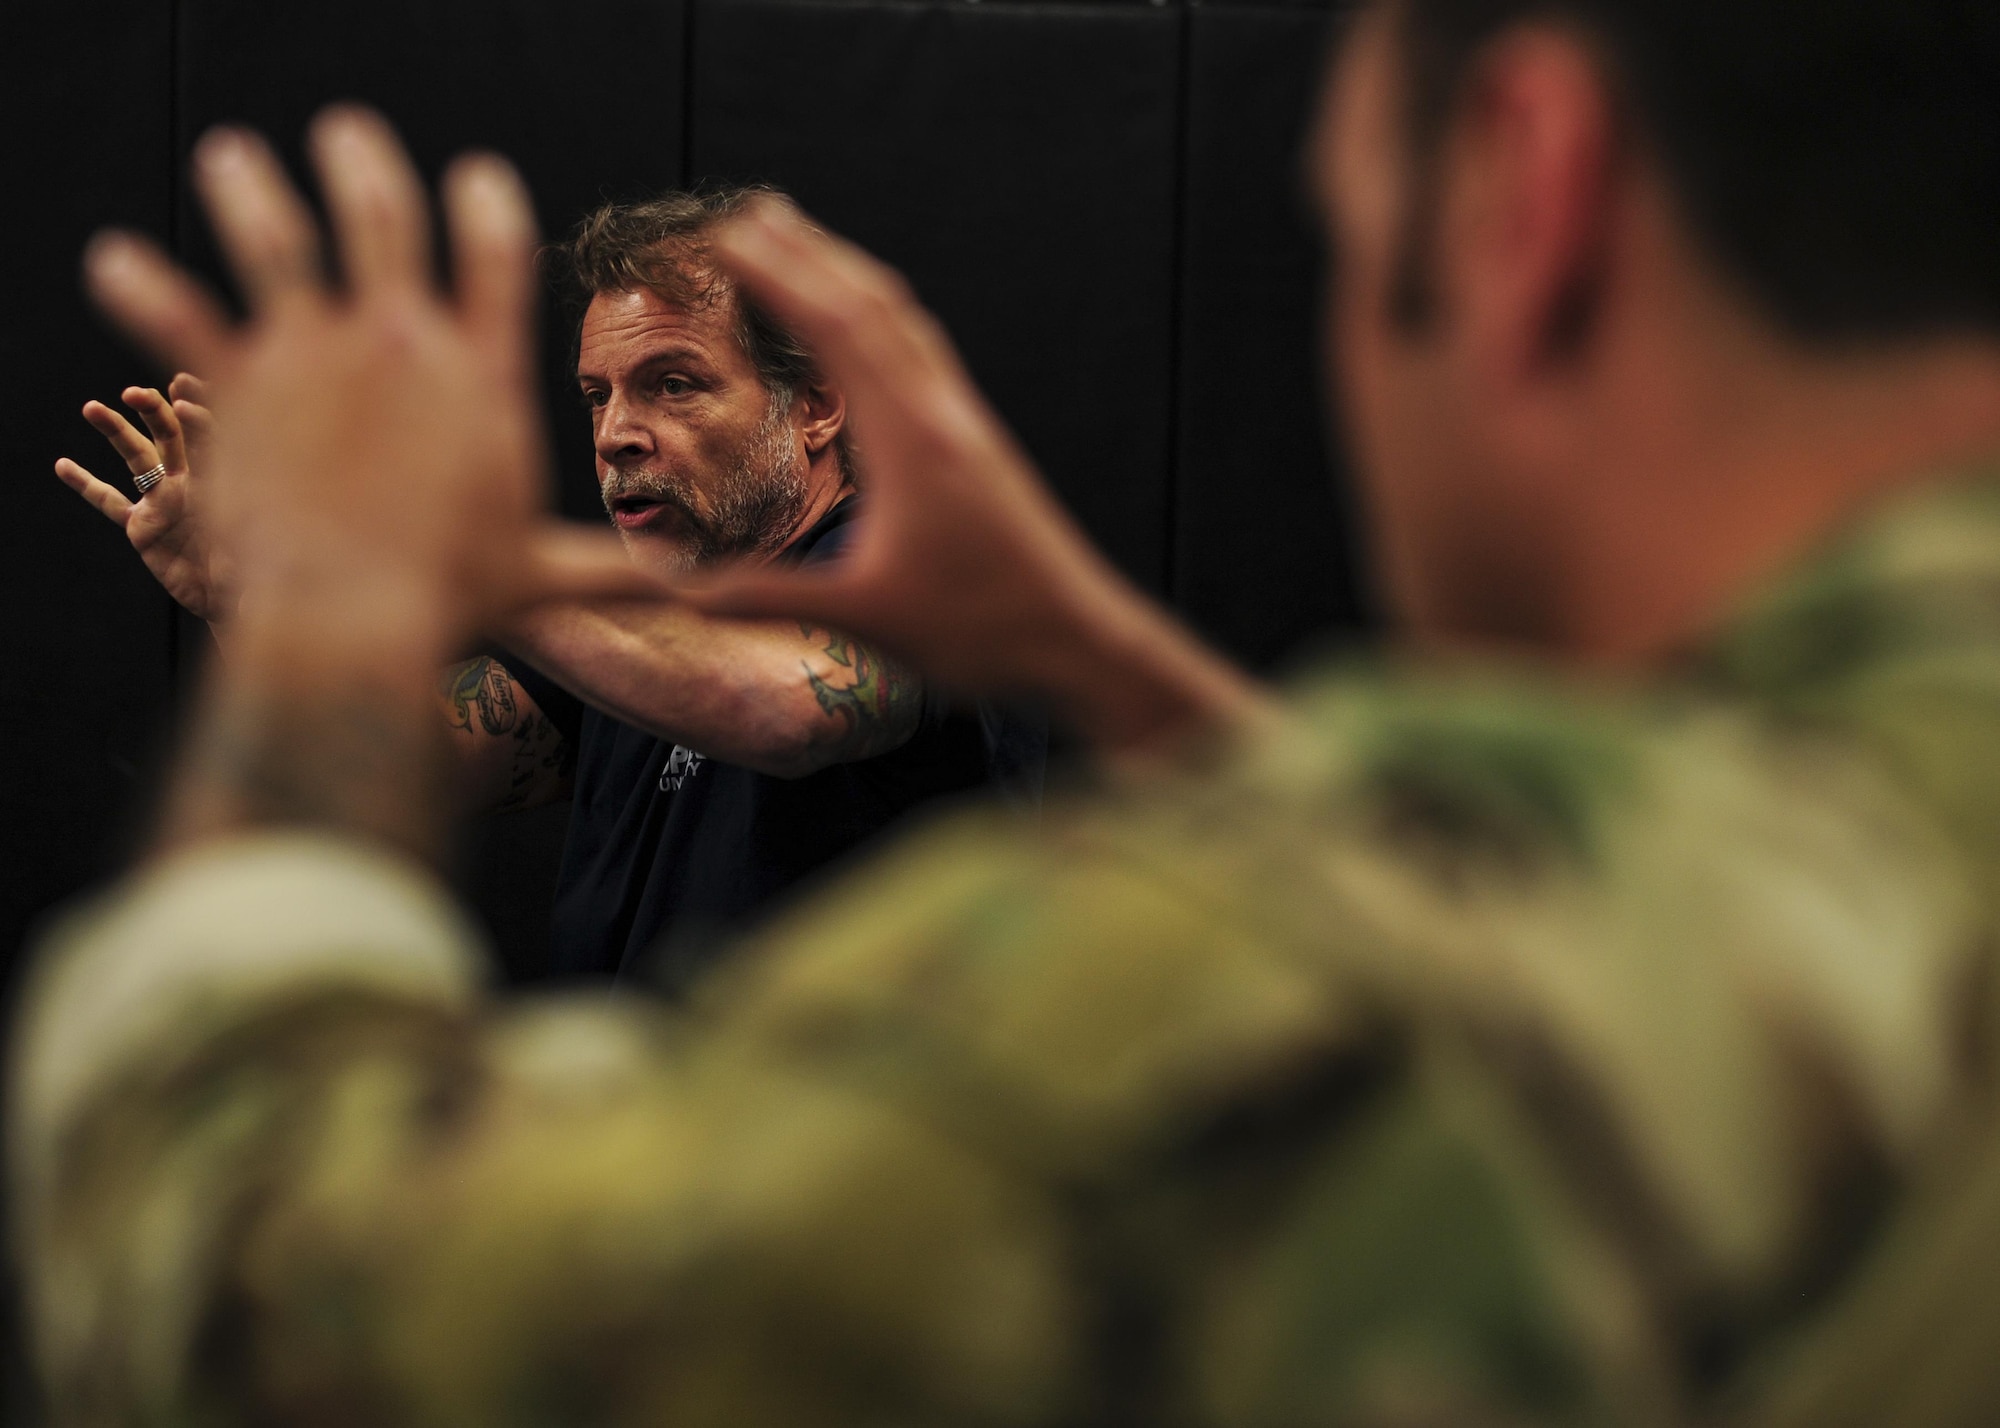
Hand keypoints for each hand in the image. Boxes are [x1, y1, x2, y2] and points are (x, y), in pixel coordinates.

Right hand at [55, 373, 233, 621]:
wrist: (236, 601)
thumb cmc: (257, 570)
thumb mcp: (252, 534)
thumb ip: (242, 508)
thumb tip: (238, 487)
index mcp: (224, 479)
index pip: (209, 434)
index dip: (198, 412)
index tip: (184, 391)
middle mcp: (191, 483)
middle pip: (170, 435)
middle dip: (153, 411)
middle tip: (134, 393)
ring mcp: (163, 502)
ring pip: (136, 457)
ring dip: (114, 431)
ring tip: (92, 408)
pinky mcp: (142, 527)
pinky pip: (109, 503)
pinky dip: (86, 485)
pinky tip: (63, 466)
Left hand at [82, 108, 655, 654]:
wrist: (351, 620)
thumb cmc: (453, 603)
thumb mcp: (547, 576)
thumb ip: (616, 570)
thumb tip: (693, 592)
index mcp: (481, 377)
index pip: (495, 260)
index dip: (486, 207)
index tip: (475, 175)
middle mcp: (403, 343)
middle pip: (384, 219)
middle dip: (363, 165)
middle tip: (347, 134)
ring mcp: (318, 352)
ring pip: (279, 239)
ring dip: (252, 190)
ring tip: (232, 159)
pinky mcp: (242, 381)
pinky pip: (180, 316)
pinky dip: (142, 289)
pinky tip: (113, 262)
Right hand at [691, 200, 1264, 754]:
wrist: (1079, 643)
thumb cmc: (984, 632)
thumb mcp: (866, 617)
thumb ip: (768, 598)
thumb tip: (680, 592)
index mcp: (911, 440)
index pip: (836, 330)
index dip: (779, 276)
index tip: (729, 234)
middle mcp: (942, 416)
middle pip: (872, 307)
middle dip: (810, 254)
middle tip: (755, 212)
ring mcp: (967, 428)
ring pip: (906, 326)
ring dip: (851, 278)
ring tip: (809, 248)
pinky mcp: (981, 449)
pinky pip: (926, 358)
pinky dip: (888, 322)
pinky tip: (880, 335)